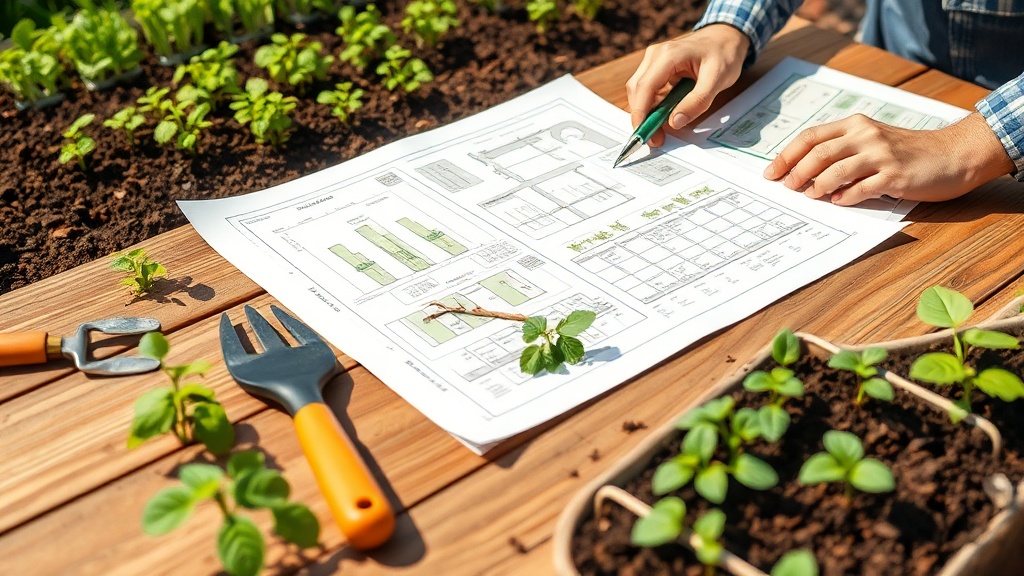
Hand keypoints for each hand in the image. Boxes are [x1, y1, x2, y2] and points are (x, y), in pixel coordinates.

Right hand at [626, 24, 749, 146]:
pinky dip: (653, 106)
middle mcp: (655, 56)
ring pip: (639, 92)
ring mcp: (653, 61)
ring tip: (660, 131)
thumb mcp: (717, 79)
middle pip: (637, 90)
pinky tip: (664, 116)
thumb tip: (675, 122)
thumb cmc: (723, 54)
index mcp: (668, 55)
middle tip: (655, 138)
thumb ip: (697, 101)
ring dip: (647, 113)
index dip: (640, 112)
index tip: (642, 133)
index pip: (645, 86)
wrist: (725, 37)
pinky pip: (648, 91)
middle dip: (642, 117)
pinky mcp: (656, 69)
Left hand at [763, 112, 1015, 204]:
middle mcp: (865, 135)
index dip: (787, 156)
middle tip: (787, 188)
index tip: (771, 173)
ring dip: (818, 186)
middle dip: (796, 173)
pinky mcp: (895, 175)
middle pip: (818, 153)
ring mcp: (881, 154)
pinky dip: (846, 197)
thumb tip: (805, 172)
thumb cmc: (908, 151)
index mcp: (855, 124)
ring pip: (835, 170)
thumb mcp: (872, 140)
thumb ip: (843, 150)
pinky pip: (861, 188)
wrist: (953, 153)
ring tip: (811, 196)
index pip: (811, 137)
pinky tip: (839, 202)